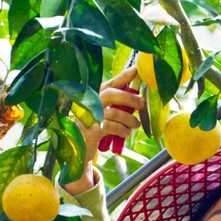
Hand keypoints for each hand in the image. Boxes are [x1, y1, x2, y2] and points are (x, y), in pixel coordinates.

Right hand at [64, 66, 144, 194]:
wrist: (78, 150)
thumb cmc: (94, 130)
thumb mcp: (104, 115)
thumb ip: (117, 106)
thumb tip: (138, 100)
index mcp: (93, 96)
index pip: (110, 83)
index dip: (123, 76)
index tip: (136, 69)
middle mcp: (89, 103)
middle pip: (111, 94)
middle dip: (130, 98)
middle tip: (142, 104)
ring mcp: (89, 116)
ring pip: (114, 112)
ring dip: (130, 119)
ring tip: (136, 125)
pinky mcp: (91, 130)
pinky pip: (112, 127)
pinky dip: (123, 130)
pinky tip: (126, 133)